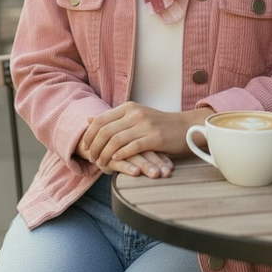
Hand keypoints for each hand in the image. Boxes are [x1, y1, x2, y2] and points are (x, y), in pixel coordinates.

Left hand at [80, 102, 210, 172]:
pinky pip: (132, 147)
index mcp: (129, 107)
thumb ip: (113, 119)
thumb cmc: (159, 124)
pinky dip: (121, 155)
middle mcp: (135, 113)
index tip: (85, 147)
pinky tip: (116, 161)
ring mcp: (145, 124)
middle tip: (91, 159)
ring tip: (101, 165)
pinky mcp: (155, 137)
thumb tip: (88, 119)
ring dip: (105, 154)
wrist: (186, 126)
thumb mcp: (134, 116)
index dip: (89, 135)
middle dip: (94, 147)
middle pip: (105, 130)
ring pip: (116, 140)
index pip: (101, 119)